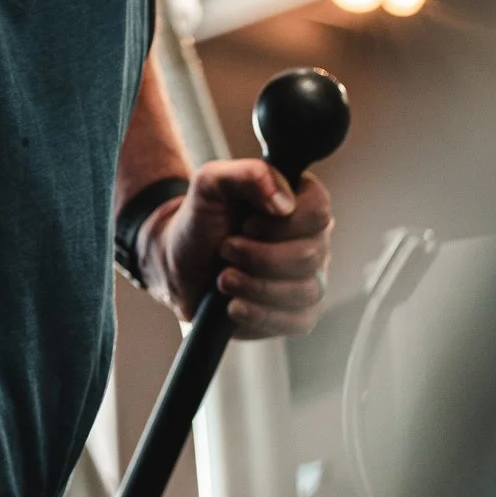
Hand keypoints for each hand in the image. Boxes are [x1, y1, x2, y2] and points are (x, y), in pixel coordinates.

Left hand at [143, 158, 331, 338]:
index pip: (319, 211)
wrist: (177, 263)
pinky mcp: (297, 313)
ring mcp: (309, 278)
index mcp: (301, 202)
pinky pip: (299, 322)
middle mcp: (313, 240)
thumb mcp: (212, 183)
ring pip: (306, 291)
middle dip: (257, 257)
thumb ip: (249, 174)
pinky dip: (261, 315)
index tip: (247, 225)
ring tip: (223, 278)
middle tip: (226, 250)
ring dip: (256, 286)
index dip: (279, 224)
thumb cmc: (200, 220)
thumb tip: (285, 203)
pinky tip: (234, 306)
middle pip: (309, 256)